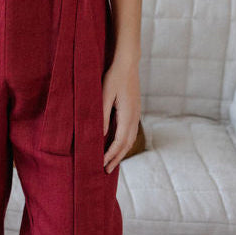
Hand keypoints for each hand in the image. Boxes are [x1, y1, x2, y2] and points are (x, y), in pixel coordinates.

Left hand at [102, 57, 140, 173]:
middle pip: (127, 144)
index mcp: (127, 115)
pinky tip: (117, 145)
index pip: (119, 142)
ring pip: (130, 139)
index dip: (110, 155)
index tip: (101, 164)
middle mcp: (134, 117)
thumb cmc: (114, 77)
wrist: (128, 63)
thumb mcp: (104, 95)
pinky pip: (130, 132)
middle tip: (106, 171)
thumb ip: (102, 115)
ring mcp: (136, 114)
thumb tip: (99, 136)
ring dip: (121, 152)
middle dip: (116, 158)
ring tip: (111, 162)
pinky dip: (124, 143)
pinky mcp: (134, 111)